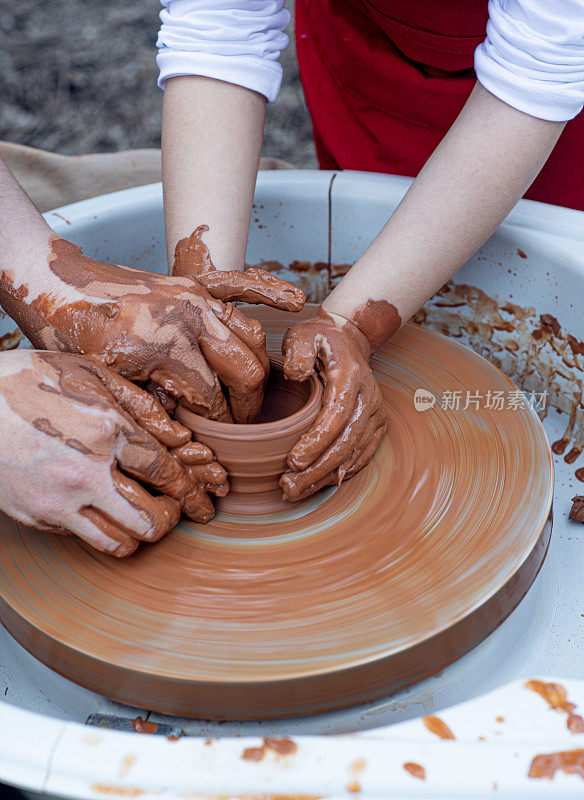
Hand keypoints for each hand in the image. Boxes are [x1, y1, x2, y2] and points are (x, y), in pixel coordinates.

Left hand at [0, 235, 302, 423]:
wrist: (53, 283)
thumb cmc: (70, 333)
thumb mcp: (107, 384)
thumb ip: (156, 407)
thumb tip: (190, 430)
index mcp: (169, 348)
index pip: (216, 401)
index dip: (222, 428)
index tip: (222, 443)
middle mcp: (191, 319)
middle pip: (247, 372)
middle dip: (249, 405)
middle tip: (242, 425)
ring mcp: (196, 297)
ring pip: (252, 338)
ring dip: (260, 367)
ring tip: (253, 393)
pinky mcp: (193, 283)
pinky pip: (241, 285)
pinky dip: (268, 292)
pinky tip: (294, 301)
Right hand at [0, 350, 227, 555]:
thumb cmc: (26, 381)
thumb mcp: (88, 373)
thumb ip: (140, 404)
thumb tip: (179, 435)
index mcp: (105, 431)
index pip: (165, 473)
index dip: (190, 488)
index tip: (199, 496)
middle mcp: (84, 473)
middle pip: (150, 521)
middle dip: (171, 519)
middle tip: (172, 509)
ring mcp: (57, 501)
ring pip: (119, 544)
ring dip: (138, 534)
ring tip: (139, 514)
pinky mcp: (36, 517)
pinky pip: (82, 537)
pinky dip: (99, 528)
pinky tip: (99, 507)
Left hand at [280, 308, 386, 500]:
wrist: (349, 340)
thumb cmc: (319, 340)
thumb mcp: (303, 335)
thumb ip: (298, 351)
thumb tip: (296, 374)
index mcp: (351, 378)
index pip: (335, 416)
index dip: (316, 442)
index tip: (292, 461)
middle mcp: (370, 398)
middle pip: (345, 443)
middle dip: (316, 469)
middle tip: (287, 486)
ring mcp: (376, 414)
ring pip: (353, 455)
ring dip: (324, 477)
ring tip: (294, 491)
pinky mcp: (377, 426)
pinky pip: (361, 456)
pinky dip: (340, 474)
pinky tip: (317, 485)